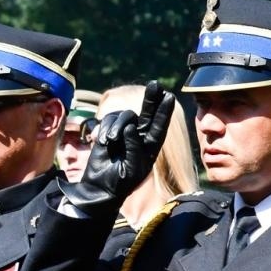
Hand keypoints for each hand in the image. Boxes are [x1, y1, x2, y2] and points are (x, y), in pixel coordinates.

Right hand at [61, 81, 175, 213]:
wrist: (100, 186)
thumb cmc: (122, 181)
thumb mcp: (133, 167)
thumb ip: (134, 147)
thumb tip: (131, 128)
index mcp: (152, 146)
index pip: (160, 125)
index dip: (164, 111)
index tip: (169, 96)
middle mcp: (141, 136)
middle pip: (148, 113)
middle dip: (151, 99)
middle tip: (155, 85)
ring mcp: (125, 132)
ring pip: (125, 116)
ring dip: (116, 125)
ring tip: (110, 141)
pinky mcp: (109, 131)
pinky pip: (110, 119)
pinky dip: (106, 127)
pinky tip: (104, 141)